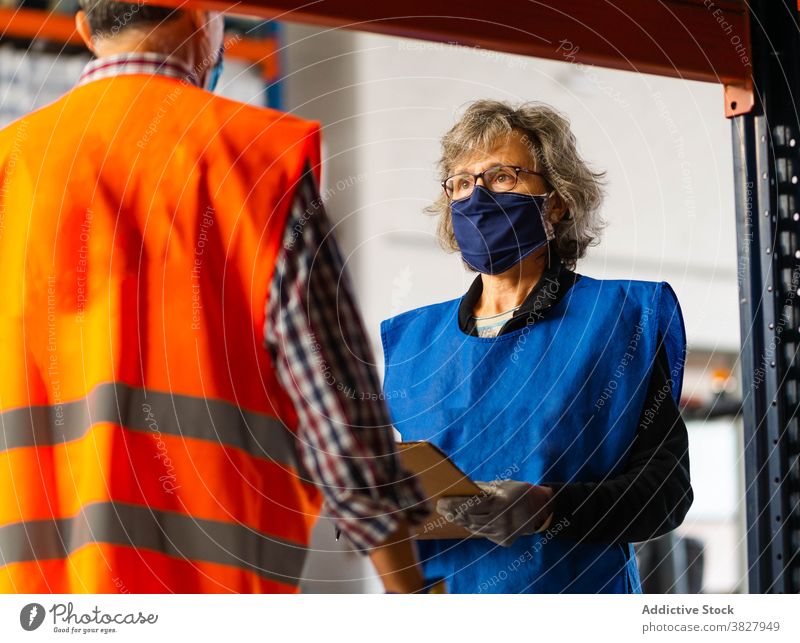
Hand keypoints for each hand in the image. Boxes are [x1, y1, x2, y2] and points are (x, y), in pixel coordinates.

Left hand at [436, 480, 552, 546]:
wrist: (541, 509)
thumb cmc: (518, 492)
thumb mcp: (502, 485)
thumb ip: (481, 489)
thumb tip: (459, 488)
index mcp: (501, 502)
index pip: (471, 504)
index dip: (454, 504)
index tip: (441, 501)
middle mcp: (502, 519)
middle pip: (470, 518)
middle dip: (453, 512)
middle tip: (441, 507)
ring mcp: (504, 532)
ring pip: (474, 528)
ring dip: (460, 521)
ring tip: (449, 514)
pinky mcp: (504, 540)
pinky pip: (483, 533)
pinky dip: (472, 527)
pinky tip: (463, 521)